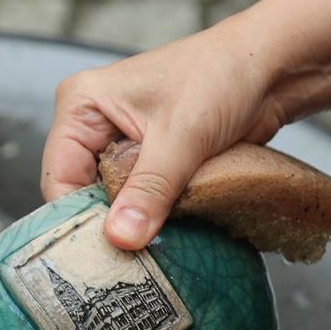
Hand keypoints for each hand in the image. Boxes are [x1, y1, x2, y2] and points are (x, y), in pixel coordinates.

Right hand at [41, 21, 284, 249]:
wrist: (271, 68)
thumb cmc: (222, 77)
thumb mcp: (181, 137)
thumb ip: (149, 190)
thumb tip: (121, 238)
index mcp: (81, 105)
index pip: (59, 176)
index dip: (78, 217)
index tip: (102, 255)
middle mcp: (93, 124)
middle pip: (82, 192)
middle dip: (107, 224)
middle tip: (129, 261)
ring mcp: (121, 142)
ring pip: (112, 200)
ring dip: (133, 222)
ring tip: (151, 251)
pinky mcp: (149, 159)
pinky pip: (139, 198)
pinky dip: (152, 216)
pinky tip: (166, 236)